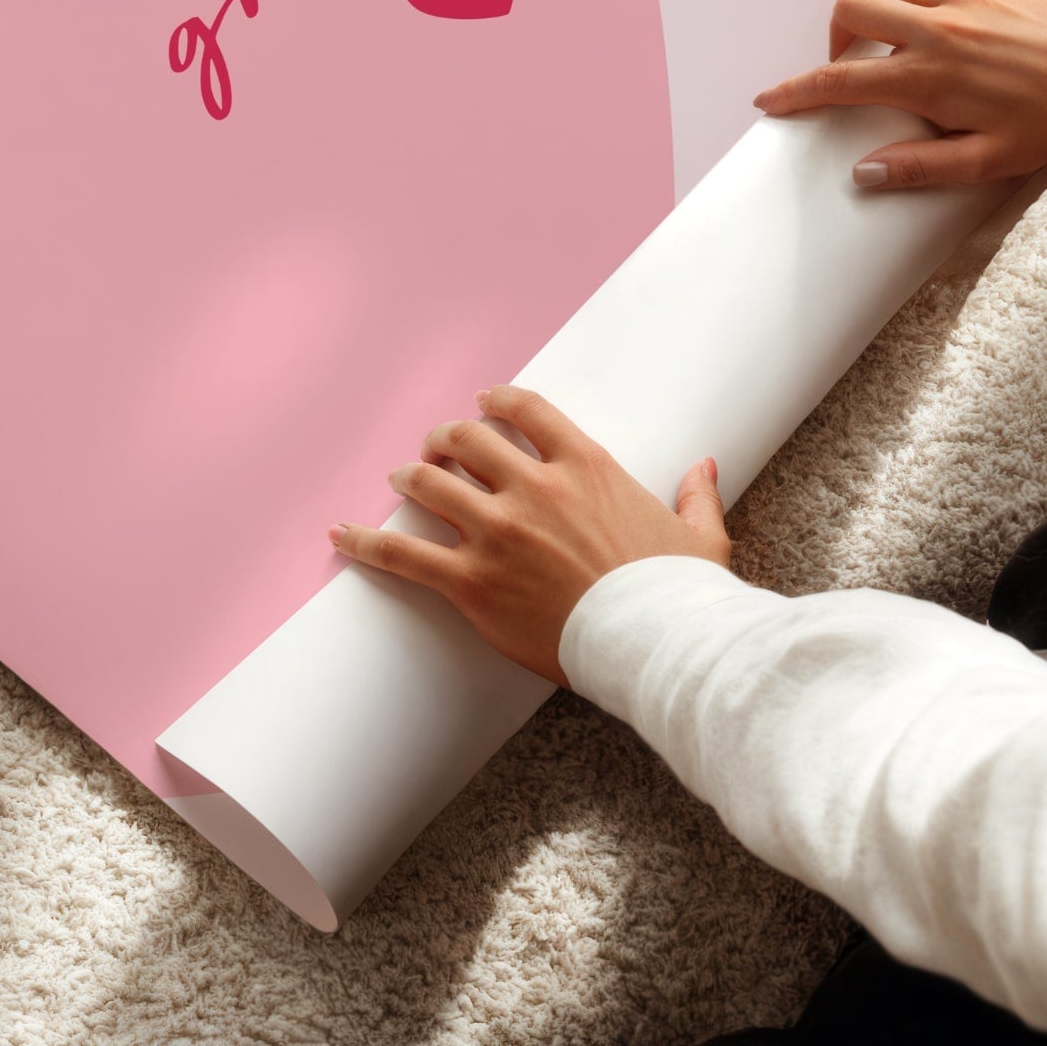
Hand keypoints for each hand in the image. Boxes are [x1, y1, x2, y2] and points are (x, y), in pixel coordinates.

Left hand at [327, 385, 730, 685]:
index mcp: (585, 465)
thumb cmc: (679, 594)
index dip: (497, 402)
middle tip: (436, 447)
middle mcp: (534, 487)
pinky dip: (368, 541)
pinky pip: (404, 554)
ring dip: (411, 477)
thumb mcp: (699, 536)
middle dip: (446, 439)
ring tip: (401, 479)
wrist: (656, 644)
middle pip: (468, 440)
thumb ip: (696, 494)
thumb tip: (705, 466)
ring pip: (431, 484)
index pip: (526, 410)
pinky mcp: (472, 581)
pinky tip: (342, 533)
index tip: (483, 403)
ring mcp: (497, 532)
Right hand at [752, 0, 1046, 190]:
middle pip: (851, 10)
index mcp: (929, 77)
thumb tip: (862, 173)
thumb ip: (921, 167)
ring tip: (890, 29)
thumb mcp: (988, 161)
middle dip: (835, 36)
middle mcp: (937, 27)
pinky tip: (938, 7)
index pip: (840, 82)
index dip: (795, 91)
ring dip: (876, 1)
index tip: (769, 99)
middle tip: (851, 62)